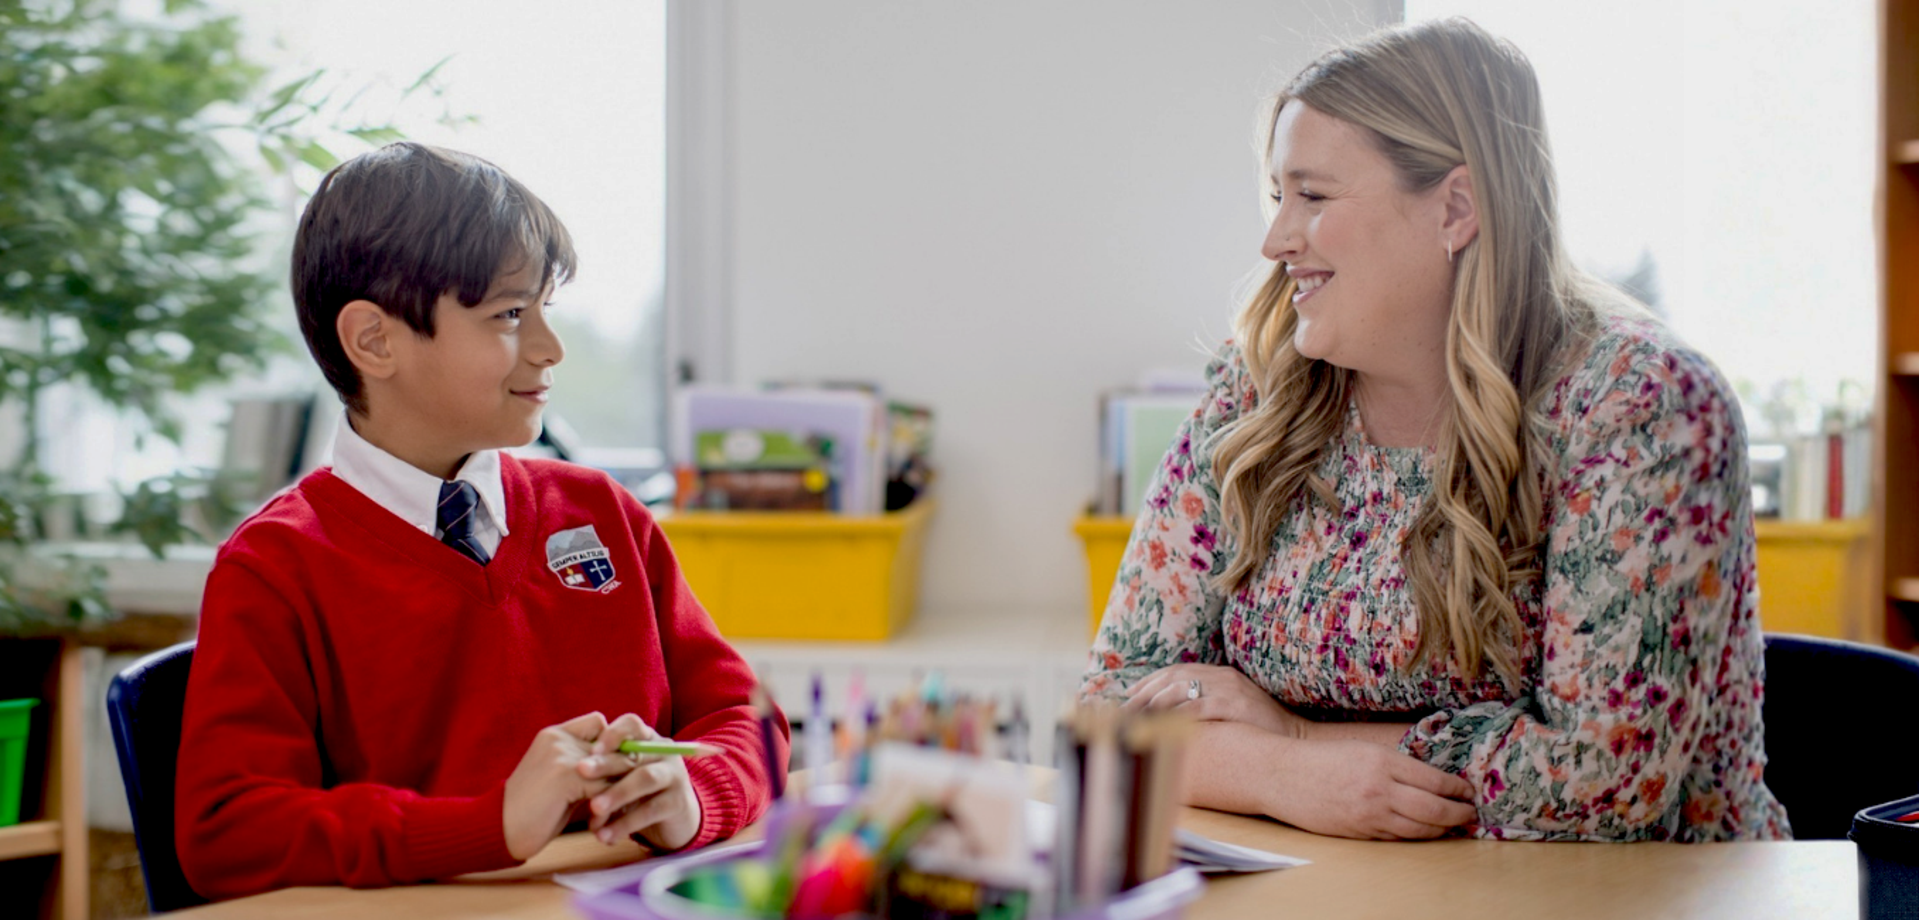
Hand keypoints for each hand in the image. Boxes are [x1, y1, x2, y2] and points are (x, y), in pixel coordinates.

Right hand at [502, 711, 614, 860]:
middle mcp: (559, 739)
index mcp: (554, 735)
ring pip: (613, 764)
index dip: (610, 745)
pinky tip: (600, 821)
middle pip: (612, 743)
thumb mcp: (559, 778)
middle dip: (623, 768)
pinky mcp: (566, 776)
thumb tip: (624, 762)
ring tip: (617, 807)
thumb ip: (584, 765)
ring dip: (620, 787)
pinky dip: (609, 805)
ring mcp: (562, 755)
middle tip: (627, 791)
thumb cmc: (532, 810)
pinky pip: (606, 785)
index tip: (613, 769)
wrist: (499, 830)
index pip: (598, 723)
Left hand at [577, 713, 703, 850]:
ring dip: (617, 793)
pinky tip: (604, 836)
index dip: (612, 734)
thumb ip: (603, 769)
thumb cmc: (637, 794)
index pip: (632, 725)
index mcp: (647, 740)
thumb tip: (570, 767)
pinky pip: (650, 810)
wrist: (673, 822)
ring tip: (593, 808)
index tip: (590, 749)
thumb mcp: (621, 777)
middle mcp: (664, 753)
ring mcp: (675, 776)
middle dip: (606, 763)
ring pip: (645, 779)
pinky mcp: (677, 803)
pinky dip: (625, 823)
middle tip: (580, 771)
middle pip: (635, 754)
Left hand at [1121, 663, 1307, 738]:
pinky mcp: (1235, 705)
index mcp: (1220, 674)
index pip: (1176, 671)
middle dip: (1145, 693)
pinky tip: (1163, 722)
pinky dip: (1178, 713)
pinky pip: (1199, 706)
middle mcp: (1222, 677)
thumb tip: (1172, 716)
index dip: (1150, 682)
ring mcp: (1229, 689)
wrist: (1294, 740)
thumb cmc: (1259, 731)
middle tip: (1125, 710)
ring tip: (1137, 716)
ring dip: (1155, 702)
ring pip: (1181, 688)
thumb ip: (1206, 705)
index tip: (1129, 697)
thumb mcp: (1230, 709)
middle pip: (1173, 677)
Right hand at [1269, 738, 1476, 839]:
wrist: (1282, 775)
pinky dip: (1415, 836)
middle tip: (1470, 813)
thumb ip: (1396, 764)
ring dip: (1442, 829)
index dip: (1458, 789)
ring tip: (1453, 825)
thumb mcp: (1363, 749)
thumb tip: (1431, 778)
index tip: (1468, 790)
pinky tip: (1424, 831)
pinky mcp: (1359, 832)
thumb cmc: (1322, 758)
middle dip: (1459, 814)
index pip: (1435, 781)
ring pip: (1420, 829)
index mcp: (1384, 762)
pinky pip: (1397, 838)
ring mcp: (1370, 814)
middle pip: (1435, 809)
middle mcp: (1380, 790)